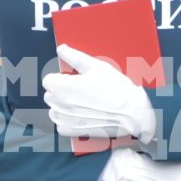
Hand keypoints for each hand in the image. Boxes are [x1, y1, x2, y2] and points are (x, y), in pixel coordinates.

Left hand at [44, 44, 158, 143]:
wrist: (131, 114)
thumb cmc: (116, 89)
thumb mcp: (97, 67)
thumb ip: (75, 57)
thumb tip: (61, 48)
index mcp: (64, 86)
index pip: (48, 80)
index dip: (61, 78)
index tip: (74, 80)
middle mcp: (60, 104)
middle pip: (50, 95)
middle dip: (61, 91)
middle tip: (81, 91)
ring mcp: (64, 119)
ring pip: (54, 110)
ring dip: (63, 106)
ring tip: (82, 104)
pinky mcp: (70, 131)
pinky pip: (60, 124)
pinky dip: (67, 120)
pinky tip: (82, 115)